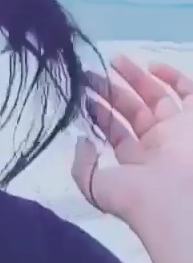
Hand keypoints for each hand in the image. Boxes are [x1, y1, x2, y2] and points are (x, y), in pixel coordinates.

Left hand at [72, 54, 192, 237]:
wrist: (174, 201)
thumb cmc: (133, 197)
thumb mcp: (94, 186)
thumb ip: (81, 164)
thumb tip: (82, 140)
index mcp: (135, 162)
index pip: (115, 130)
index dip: (98, 111)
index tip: (82, 94)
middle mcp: (158, 146)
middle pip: (132, 110)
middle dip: (111, 90)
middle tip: (90, 73)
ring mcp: (177, 132)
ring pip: (156, 97)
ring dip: (136, 78)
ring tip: (114, 61)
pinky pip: (189, 94)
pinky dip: (174, 78)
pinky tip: (152, 66)